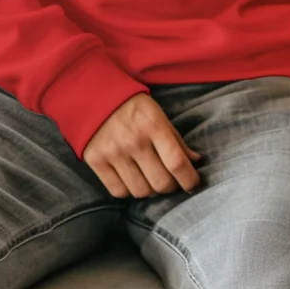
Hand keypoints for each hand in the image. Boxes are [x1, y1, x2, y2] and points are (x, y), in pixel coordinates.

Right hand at [83, 93, 202, 198]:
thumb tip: (195, 161)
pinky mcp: (95, 161)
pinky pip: (119, 191)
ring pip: (141, 191)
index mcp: (153, 125)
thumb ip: (176, 139)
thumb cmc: (132, 106)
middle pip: (160, 183)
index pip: (176, 162)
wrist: (94, 96)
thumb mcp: (158, 114)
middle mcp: (134, 141)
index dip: (189, 179)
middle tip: (169, 180)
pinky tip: (131, 179)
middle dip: (170, 186)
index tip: (192, 184)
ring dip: (150, 190)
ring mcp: (113, 153)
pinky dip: (128, 190)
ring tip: (149, 179)